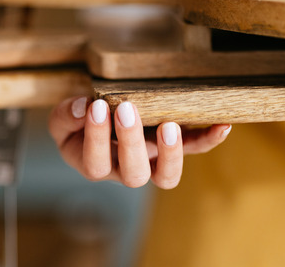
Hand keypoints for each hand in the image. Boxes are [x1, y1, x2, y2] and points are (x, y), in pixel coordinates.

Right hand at [49, 96, 231, 188]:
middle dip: (130, 141)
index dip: (96, 137)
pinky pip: (195, 149)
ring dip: (171, 153)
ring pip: (166, 176)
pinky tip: (222, 125)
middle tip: (125, 109)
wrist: (101, 118)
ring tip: (169, 126)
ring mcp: (153, 162)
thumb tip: (82, 107)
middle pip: (133, 174)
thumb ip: (66, 116)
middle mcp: (126, 171)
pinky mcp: (174, 148)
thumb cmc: (80, 123)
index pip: (95, 162)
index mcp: (95, 165)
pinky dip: (209, 140)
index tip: (96, 107)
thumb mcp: (63, 120)